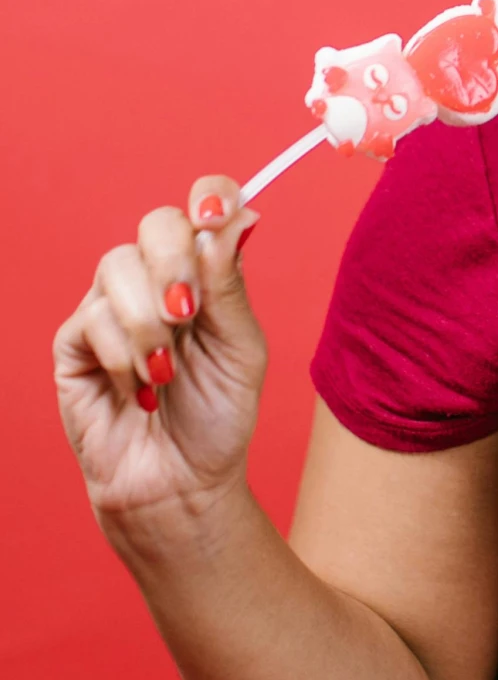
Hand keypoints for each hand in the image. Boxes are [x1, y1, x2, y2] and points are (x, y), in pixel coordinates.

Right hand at [54, 180, 266, 543]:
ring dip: (150, 325)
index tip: (218, 210)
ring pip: (117, 267)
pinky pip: (92, 319)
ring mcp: (109, 307)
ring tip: (166, 373)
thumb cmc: (217, 419)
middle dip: (175, 263)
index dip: (210, 196)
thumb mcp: (241, 350)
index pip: (201, 208)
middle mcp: (154, 280)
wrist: (181, 484)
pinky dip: (124, 357)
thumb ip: (230, 286)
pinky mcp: (74, 343)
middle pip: (155, 224)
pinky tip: (140, 390)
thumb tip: (236, 218)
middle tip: (188, 312)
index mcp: (203, 274)